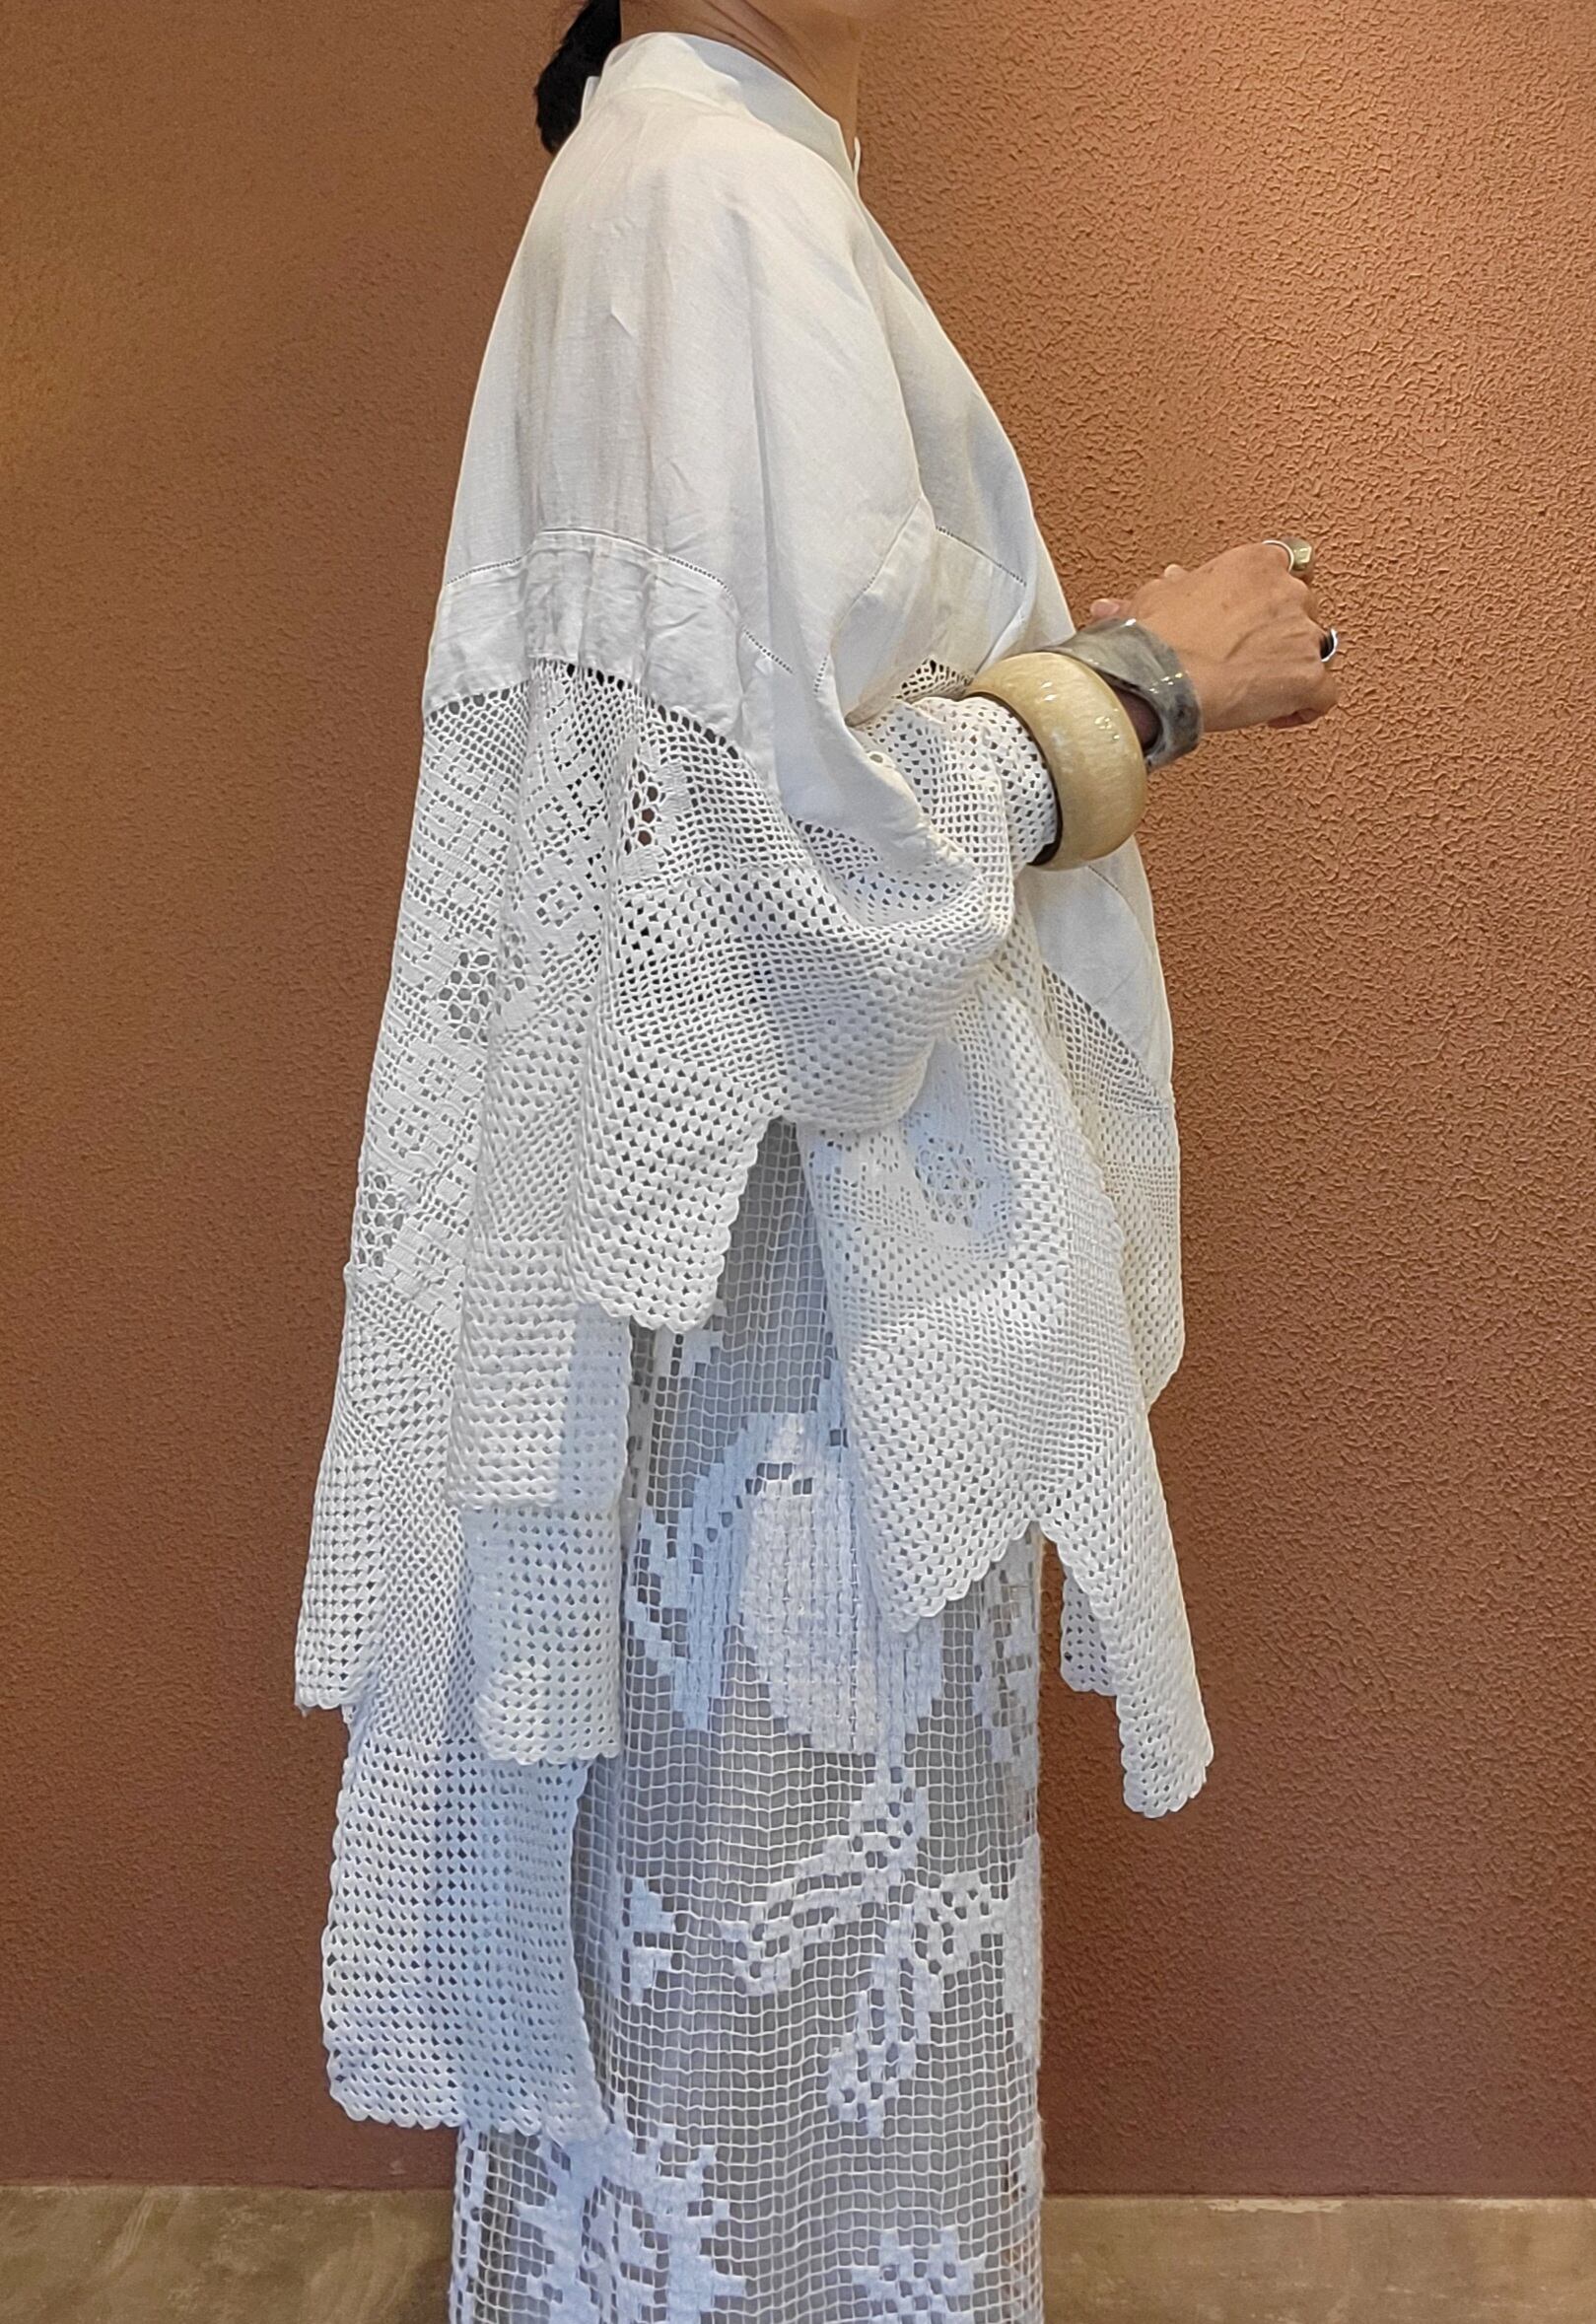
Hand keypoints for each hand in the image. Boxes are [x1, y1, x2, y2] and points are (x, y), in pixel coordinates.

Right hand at [1086, 543, 1340, 733]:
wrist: (1163, 677)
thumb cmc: (1158, 638)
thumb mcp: (1154, 599)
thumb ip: (1167, 591)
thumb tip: (1154, 591)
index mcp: (1256, 563)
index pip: (1284, 569)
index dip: (1269, 597)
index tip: (1253, 616)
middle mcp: (1288, 592)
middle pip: (1305, 610)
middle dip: (1282, 634)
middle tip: (1251, 657)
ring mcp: (1303, 634)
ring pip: (1318, 651)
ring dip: (1295, 668)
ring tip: (1264, 689)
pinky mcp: (1309, 677)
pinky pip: (1325, 694)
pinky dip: (1307, 707)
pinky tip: (1282, 715)